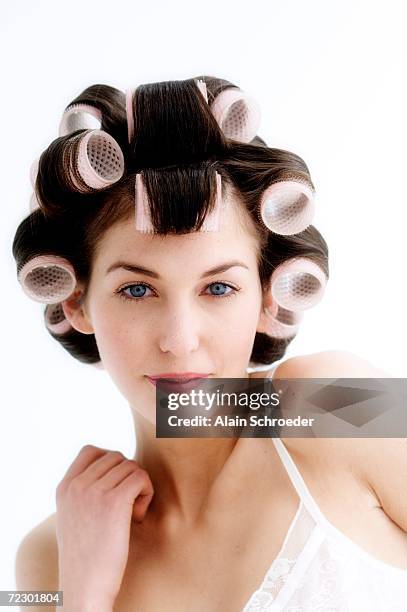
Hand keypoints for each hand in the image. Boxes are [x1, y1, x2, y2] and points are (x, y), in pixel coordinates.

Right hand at [55, 445, 153, 607]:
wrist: (84, 588)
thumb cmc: (86, 558)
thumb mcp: (73, 517)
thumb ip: (83, 491)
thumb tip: (112, 467)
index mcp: (64, 487)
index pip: (91, 450)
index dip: (111, 463)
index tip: (116, 487)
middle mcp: (77, 485)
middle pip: (117, 457)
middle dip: (127, 477)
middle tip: (126, 506)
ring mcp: (94, 491)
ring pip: (132, 466)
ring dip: (138, 488)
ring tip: (130, 514)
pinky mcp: (114, 501)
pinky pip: (141, 477)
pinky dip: (146, 494)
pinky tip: (136, 517)